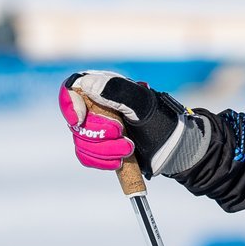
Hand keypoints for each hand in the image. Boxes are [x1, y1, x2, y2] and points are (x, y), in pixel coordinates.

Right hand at [59, 71, 186, 176]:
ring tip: (128, 149)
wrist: (174, 148)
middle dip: (99, 133)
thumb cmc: (161, 120)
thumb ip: (116, 91)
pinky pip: (86, 156)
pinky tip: (119, 161)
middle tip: (123, 134)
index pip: (72, 90)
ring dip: (105, 150)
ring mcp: (97, 128)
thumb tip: (86, 83)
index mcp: (105, 89)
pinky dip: (101, 161)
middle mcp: (97, 106)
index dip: (70, 105)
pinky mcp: (100, 148)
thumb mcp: (142, 103)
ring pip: (81, 141)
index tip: (79, 120)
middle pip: (76, 121)